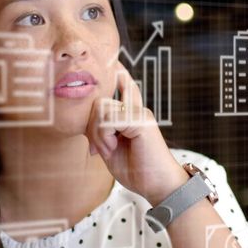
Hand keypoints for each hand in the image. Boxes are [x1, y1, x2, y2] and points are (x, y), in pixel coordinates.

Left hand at [86, 63, 188, 204]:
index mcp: (132, 115)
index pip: (125, 87)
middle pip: (99, 103)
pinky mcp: (140, 121)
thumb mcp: (111, 149)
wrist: (158, 186)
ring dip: (98, 135)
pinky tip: (113, 148)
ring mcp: (139, 113)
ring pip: (101, 111)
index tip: (116, 61)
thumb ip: (101, 132)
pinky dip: (104, 138)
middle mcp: (136, 110)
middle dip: (92, 128)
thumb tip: (88, 121)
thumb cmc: (137, 171)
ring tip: (109, 150)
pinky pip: (108, 121)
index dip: (119, 73)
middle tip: (100, 149)